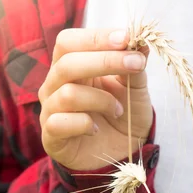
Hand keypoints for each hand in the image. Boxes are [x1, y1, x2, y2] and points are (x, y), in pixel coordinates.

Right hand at [38, 28, 152, 170]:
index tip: (126, 37)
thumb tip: (141, 40)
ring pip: (68, 94)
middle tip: (136, 64)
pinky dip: (84, 124)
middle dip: (105, 61)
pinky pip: (60, 123)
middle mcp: (55, 85)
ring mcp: (50, 111)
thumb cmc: (123, 117)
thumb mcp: (135, 89)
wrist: (121, 154)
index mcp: (71, 67)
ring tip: (119, 110)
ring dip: (102, 100)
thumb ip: (134, 66)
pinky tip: (96, 129)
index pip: (69, 42)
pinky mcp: (51, 137)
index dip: (96, 37)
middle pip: (67, 63)